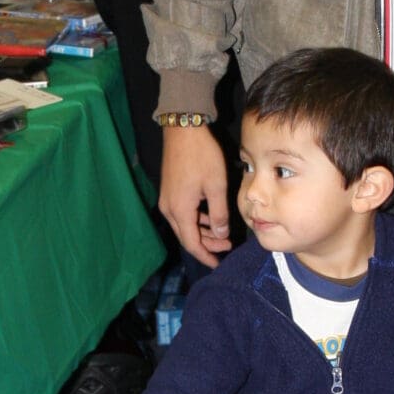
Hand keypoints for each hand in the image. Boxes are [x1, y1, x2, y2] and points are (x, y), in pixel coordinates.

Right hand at [159, 122, 230, 266]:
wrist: (183, 130)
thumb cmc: (202, 156)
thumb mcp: (216, 186)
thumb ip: (219, 214)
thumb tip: (221, 234)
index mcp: (180, 211)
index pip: (192, 243)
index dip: (205, 255)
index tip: (218, 263)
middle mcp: (169, 209)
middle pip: (186, 236)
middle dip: (206, 244)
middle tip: (226, 246)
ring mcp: (167, 200)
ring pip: (184, 225)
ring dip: (202, 232)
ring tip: (223, 234)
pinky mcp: (170, 191)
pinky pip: (182, 213)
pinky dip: (196, 220)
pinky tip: (211, 217)